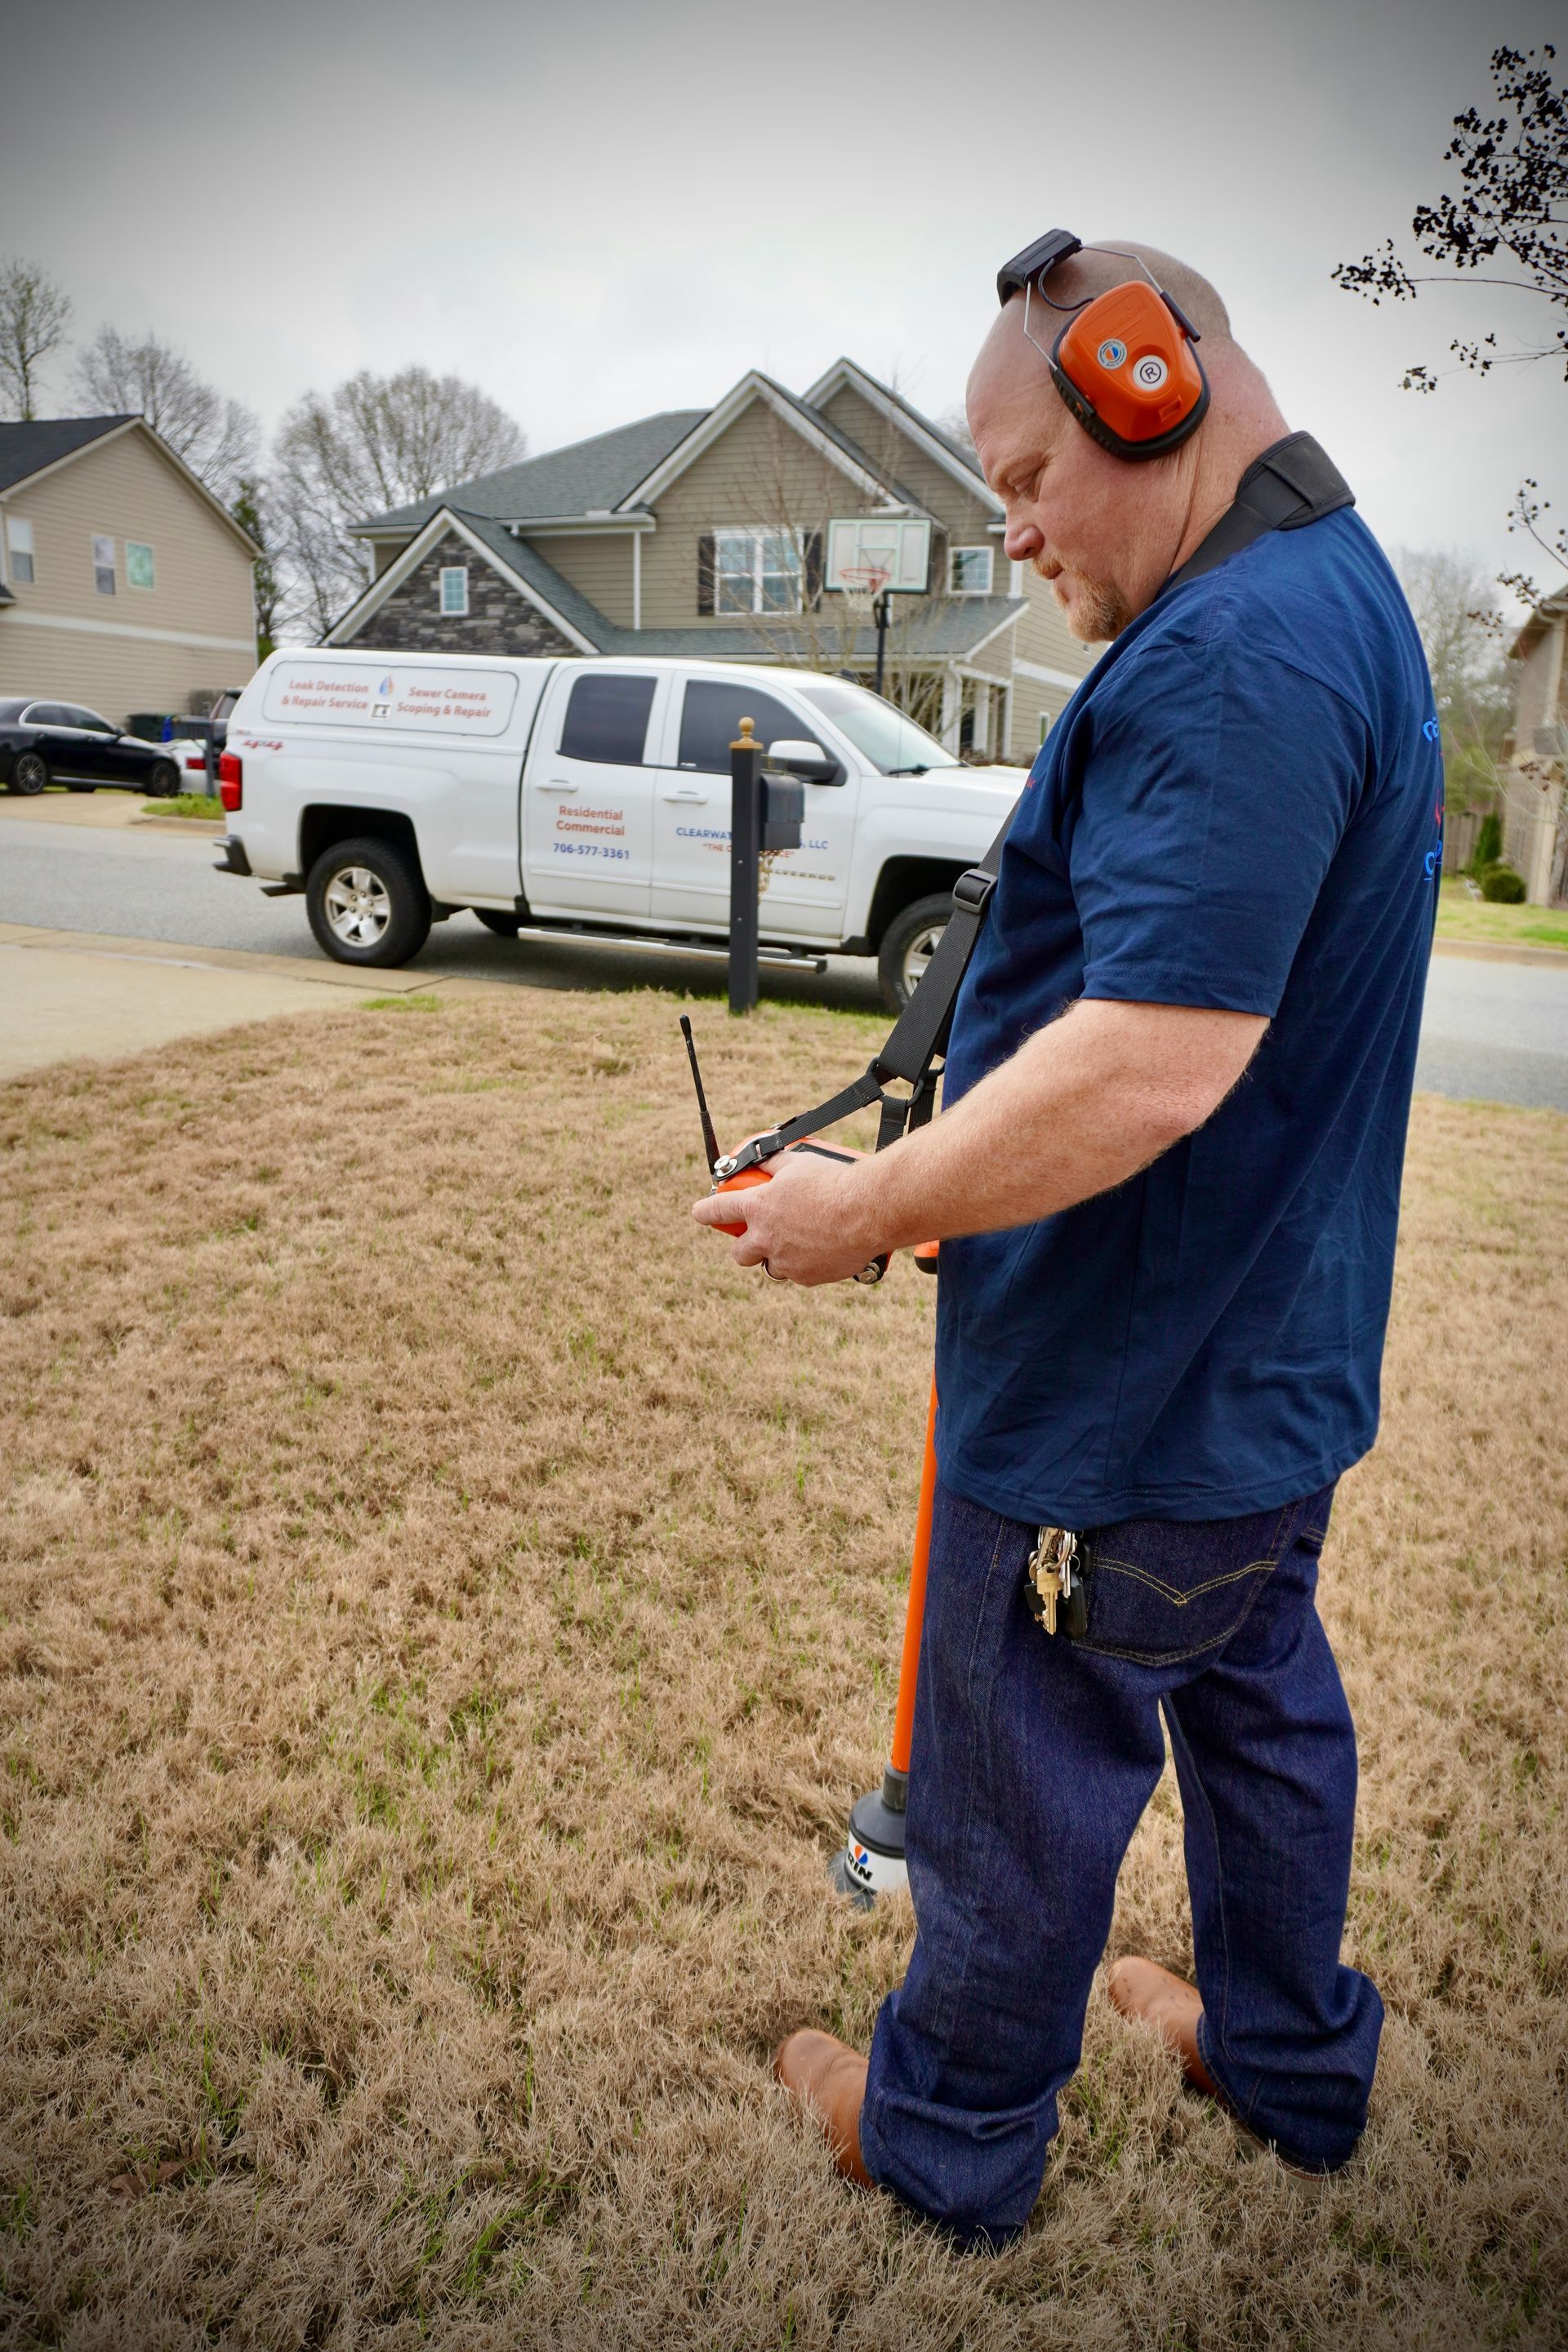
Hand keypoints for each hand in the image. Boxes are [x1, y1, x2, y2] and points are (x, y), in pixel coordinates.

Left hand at [690, 1150, 884, 1285]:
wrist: (867, 1211)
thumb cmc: (834, 1182)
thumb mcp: (799, 1162)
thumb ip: (776, 1161)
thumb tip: (764, 1155)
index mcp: (758, 1208)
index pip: (718, 1210)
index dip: (704, 1211)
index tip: (698, 1213)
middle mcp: (766, 1239)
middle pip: (739, 1254)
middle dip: (743, 1247)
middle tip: (757, 1238)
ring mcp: (786, 1262)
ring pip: (772, 1267)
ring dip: (777, 1257)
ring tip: (799, 1243)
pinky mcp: (808, 1277)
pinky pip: (800, 1275)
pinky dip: (807, 1264)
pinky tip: (822, 1250)